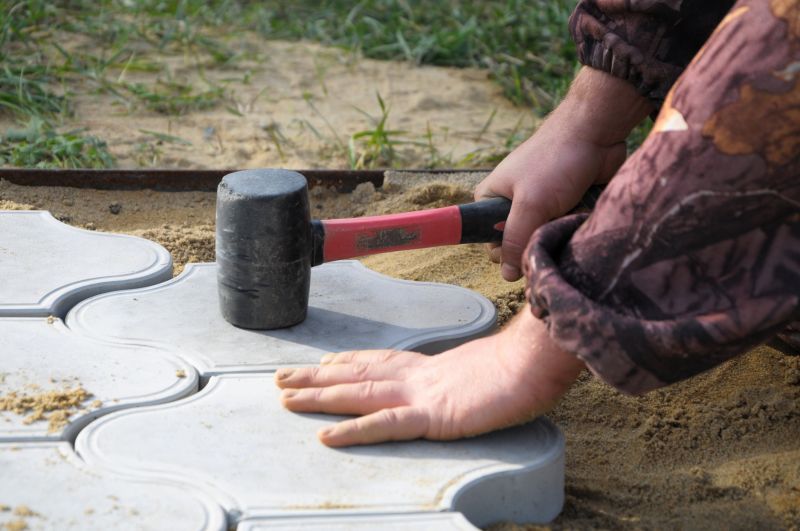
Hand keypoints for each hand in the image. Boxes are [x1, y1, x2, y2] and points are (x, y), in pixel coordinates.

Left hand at [275, 308, 584, 446]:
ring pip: (359, 394)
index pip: (381, 361)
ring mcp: (422, 393)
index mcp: (433, 367)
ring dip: (319, 395)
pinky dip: (353, 430)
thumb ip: (474, 377)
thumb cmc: (526, 365)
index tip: (326, 360)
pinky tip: (326, 435)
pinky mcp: (433, 415)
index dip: (349, 362)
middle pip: (358, 373)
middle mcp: (419, 375)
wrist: (541, 359)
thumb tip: (476, 381)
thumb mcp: (492, 370)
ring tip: (286, 396)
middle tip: (282, 375)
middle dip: (318, 376)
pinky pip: (385, 425)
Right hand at [475, 67, 652, 280]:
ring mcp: (539, 205)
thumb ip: (514, 241)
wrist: (596, 132)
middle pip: (519, 244)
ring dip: (558, 234)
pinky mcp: (562, 206)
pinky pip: (562, 229)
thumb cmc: (555, 162)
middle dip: (536, 242)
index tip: (525, 246)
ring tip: (569, 216)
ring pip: (544, 238)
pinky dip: (572, 226)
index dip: (506, 252)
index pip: (490, 242)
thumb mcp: (529, 204)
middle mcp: (511, 204)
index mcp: (491, 199)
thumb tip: (506, 276)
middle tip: (550, 227)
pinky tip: (581, 214)